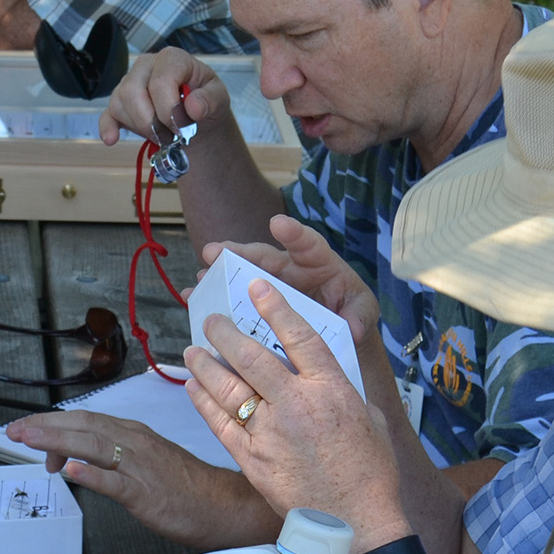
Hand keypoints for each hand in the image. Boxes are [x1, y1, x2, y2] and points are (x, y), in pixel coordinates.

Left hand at [5, 411, 279, 548]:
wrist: (223, 505)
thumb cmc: (184, 487)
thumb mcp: (143, 461)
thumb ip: (109, 457)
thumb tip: (72, 460)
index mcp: (132, 433)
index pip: (84, 420)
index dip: (51, 422)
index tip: (25, 428)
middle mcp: (133, 442)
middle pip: (82, 427)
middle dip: (44, 427)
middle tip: (13, 431)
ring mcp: (139, 466)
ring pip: (93, 446)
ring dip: (57, 441)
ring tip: (28, 441)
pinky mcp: (146, 493)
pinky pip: (115, 481)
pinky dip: (91, 474)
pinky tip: (69, 471)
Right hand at [97, 47, 226, 148]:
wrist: (197, 118)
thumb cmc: (205, 102)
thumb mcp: (219, 99)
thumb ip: (210, 100)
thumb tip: (193, 107)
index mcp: (171, 59)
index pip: (160, 80)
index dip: (168, 108)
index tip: (181, 127)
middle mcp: (146, 66)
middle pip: (132, 91)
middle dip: (151, 121)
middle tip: (171, 135)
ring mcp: (129, 83)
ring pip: (119, 103)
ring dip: (140, 126)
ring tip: (162, 135)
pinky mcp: (120, 103)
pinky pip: (107, 114)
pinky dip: (108, 128)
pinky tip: (112, 139)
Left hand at [185, 278, 408, 540]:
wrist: (355, 524)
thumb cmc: (370, 473)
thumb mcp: (369, 419)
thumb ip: (342, 390)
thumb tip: (326, 371)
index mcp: (330, 390)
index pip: (298, 336)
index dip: (276, 306)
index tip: (257, 286)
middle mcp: (296, 405)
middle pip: (251, 357)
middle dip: (225, 334)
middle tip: (211, 321)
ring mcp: (270, 433)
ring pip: (227, 388)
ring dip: (205, 365)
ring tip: (193, 350)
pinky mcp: (251, 459)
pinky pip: (219, 423)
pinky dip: (203, 402)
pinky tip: (194, 387)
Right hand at [203, 215, 385, 391]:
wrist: (338, 329)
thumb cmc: (351, 310)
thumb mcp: (362, 311)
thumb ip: (360, 316)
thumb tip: (354, 329)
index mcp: (317, 262)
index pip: (306, 243)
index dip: (293, 233)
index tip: (277, 224)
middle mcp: (288, 268)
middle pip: (262, 255)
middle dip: (238, 252)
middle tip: (215, 251)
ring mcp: (270, 285)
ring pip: (241, 274)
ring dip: (218, 274)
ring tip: (199, 277)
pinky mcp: (257, 302)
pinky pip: (232, 296)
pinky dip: (213, 296)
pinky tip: (191, 299)